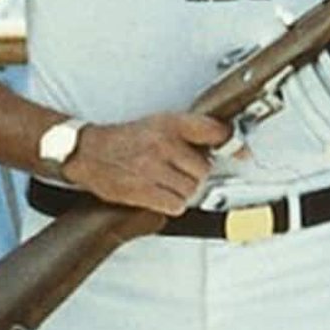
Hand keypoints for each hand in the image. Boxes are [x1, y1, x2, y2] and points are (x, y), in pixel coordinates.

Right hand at [64, 112, 227, 216]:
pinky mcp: (143, 189)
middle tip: (175, 170)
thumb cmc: (122, 140)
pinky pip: (176, 205)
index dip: (232, 143)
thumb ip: (189, 133)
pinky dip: (169, 204)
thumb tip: (223, 146)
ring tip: (162, 180)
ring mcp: (152, 167)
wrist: (86, 152)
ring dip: (180, 190)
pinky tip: (156, 192)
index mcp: (168, 124)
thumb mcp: (156, 124)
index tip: (243, 153)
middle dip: (193, 174)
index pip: (214, 131)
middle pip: (203, 169)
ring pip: (190, 190)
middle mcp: (162, 143)